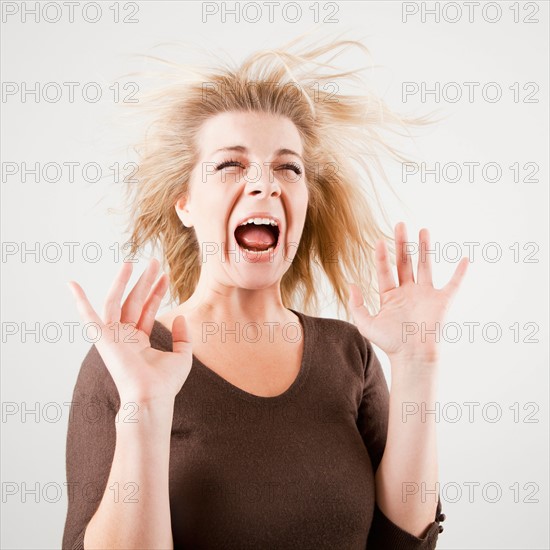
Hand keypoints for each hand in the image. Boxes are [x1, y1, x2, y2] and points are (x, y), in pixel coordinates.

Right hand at [67, 258, 192, 404]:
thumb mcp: (182, 355)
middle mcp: (125, 337)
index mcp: (139, 341)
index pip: (147, 309)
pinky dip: (79, 301)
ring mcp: (113, 337)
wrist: (153, 397)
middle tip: (153, 261)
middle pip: (134, 301)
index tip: (164, 275)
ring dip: (123, 282)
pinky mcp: (103, 339)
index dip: (156, 292)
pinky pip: (89, 316)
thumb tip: (180, 317)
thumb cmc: (166, 383)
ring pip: (117, 302)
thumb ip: (183, 336)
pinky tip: (72, 284)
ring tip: (132, 261)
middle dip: (144, 281)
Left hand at [348, 222, 468, 366]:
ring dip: (425, 248)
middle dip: (402, 244)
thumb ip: (357, 304)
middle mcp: (408, 292)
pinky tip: (464, 259)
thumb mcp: (366, 324)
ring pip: (425, 266)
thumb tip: (351, 285)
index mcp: (391, 296)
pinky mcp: (441, 301)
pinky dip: (460, 273)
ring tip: (423, 230)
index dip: (381, 256)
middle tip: (399, 224)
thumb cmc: (389, 343)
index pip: (385, 270)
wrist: (412, 357)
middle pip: (405, 262)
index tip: (379, 241)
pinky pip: (453, 284)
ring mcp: (425, 295)